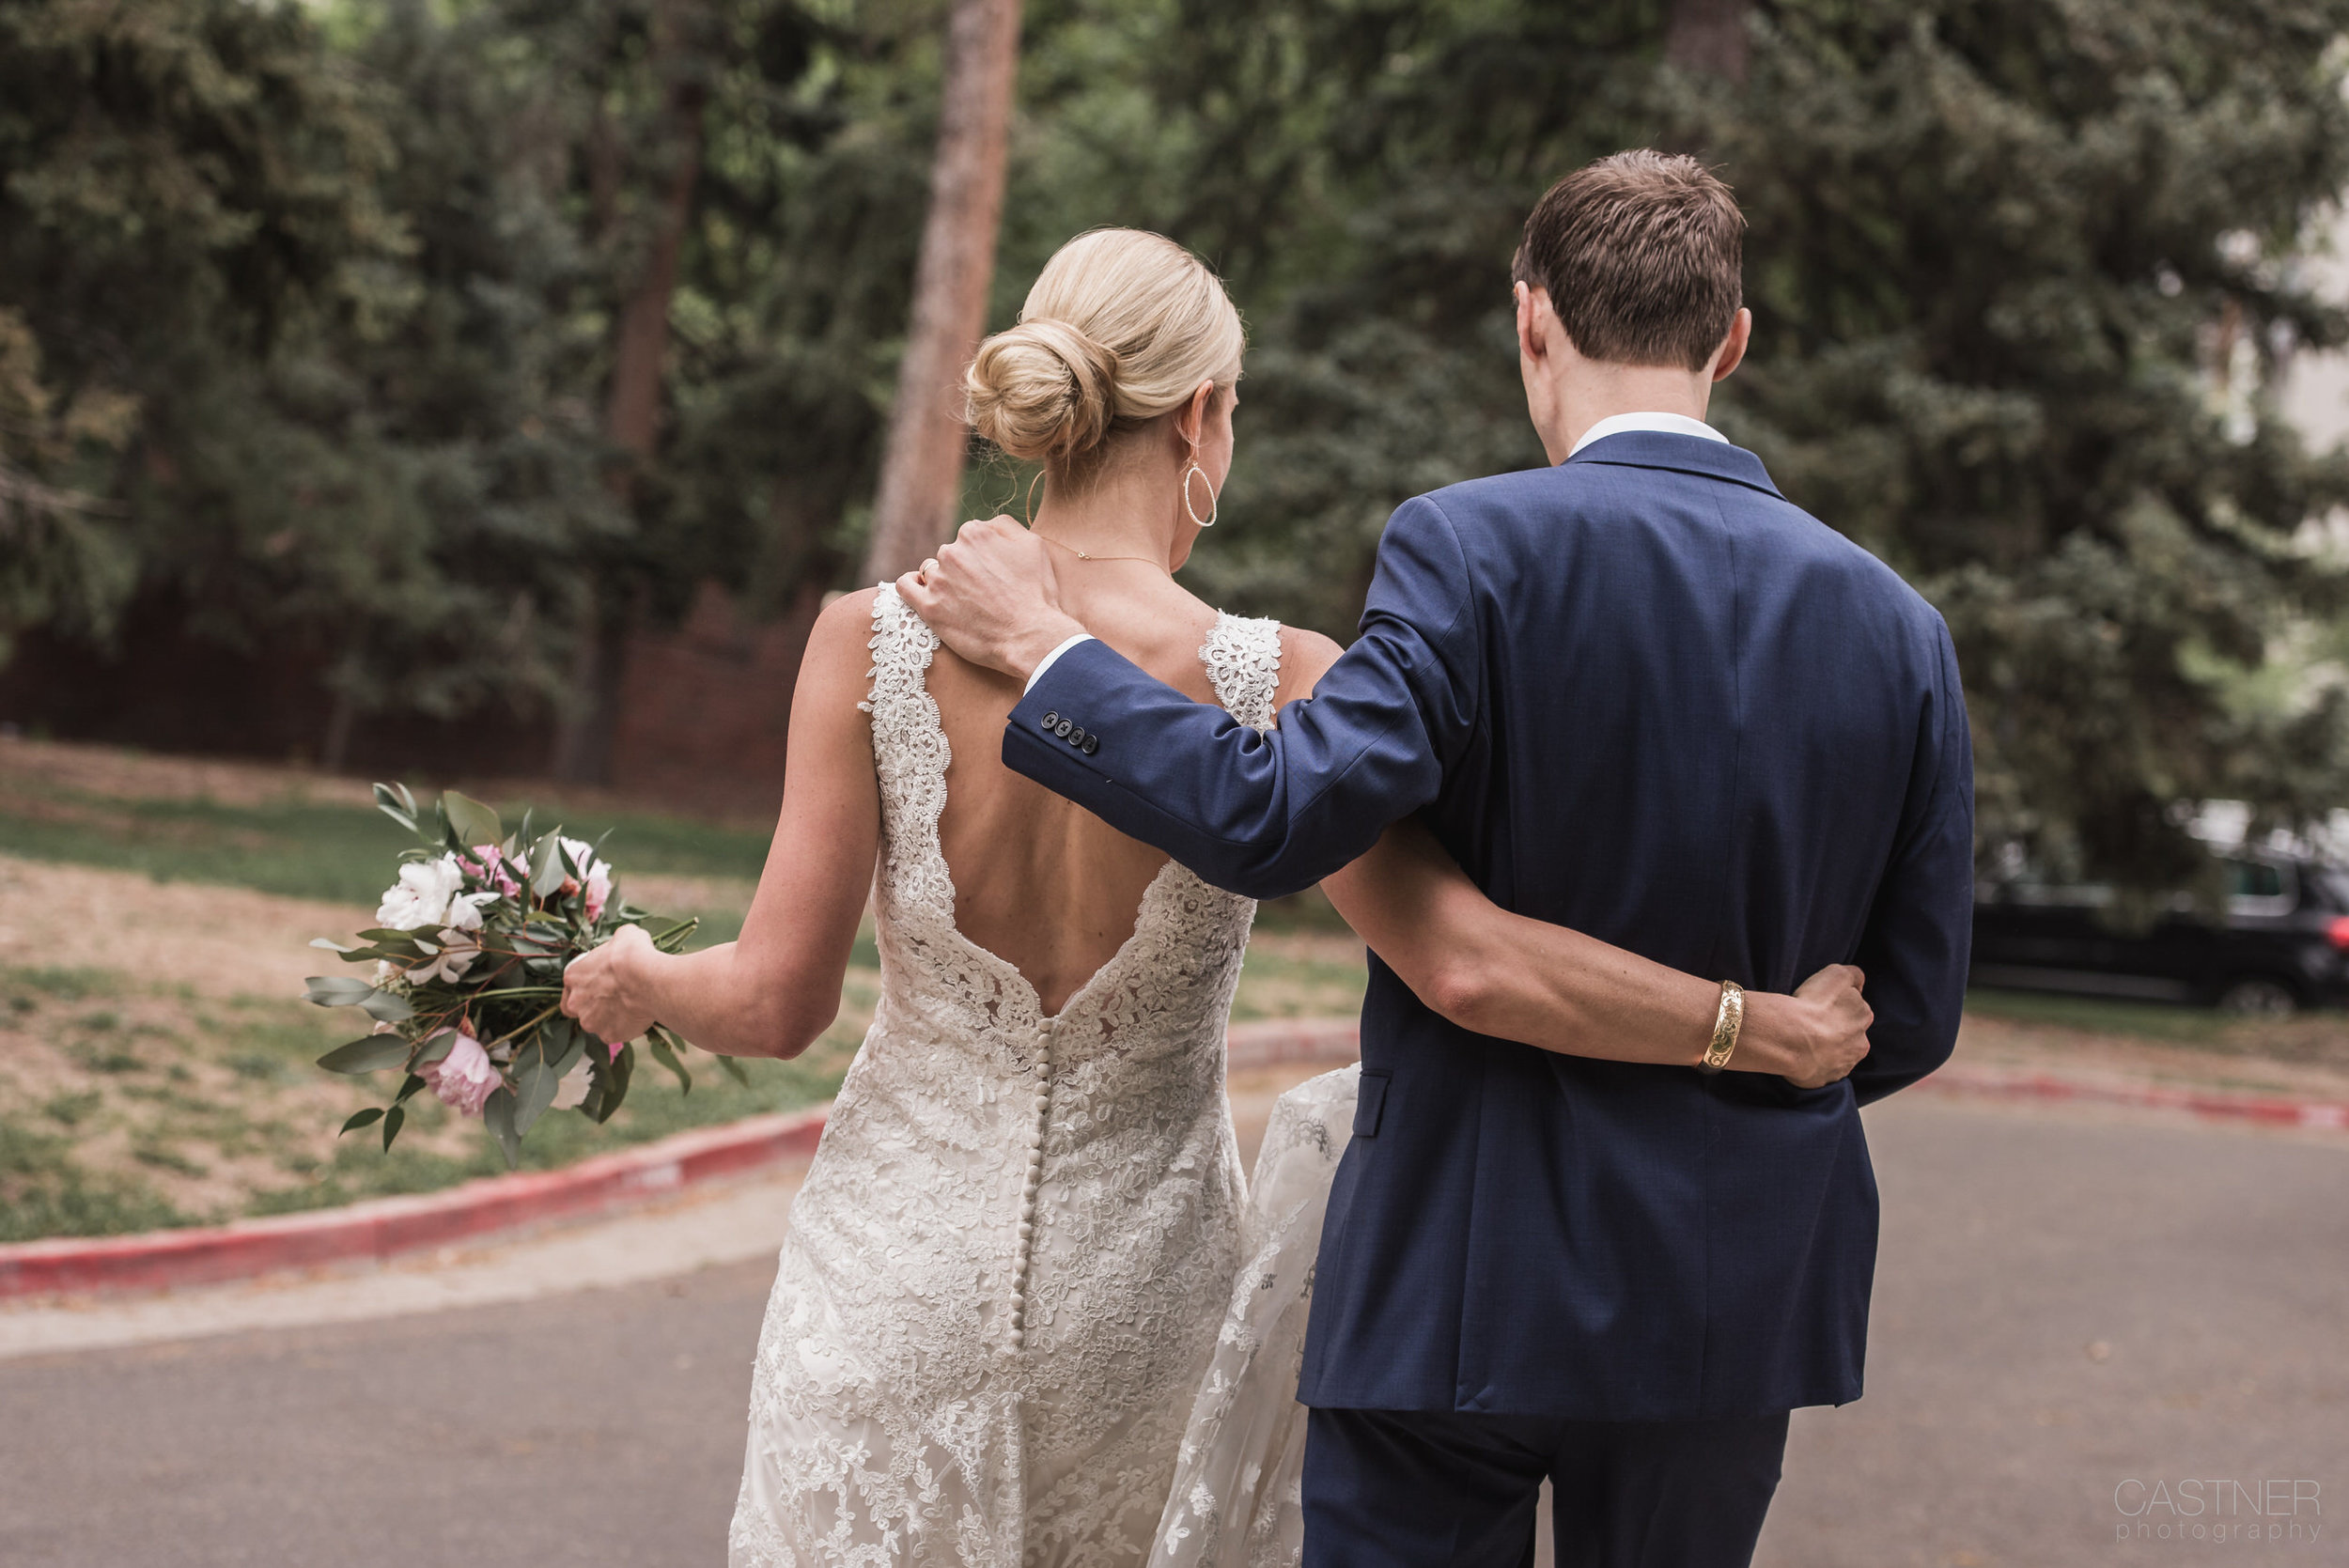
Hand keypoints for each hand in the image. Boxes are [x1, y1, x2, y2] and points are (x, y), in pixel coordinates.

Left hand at [562, 922, 659, 1044]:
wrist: (647, 979)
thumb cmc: (632, 955)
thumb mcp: (624, 936)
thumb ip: (617, 943)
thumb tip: (625, 942)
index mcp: (573, 977)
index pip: (570, 987)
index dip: (586, 986)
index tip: (601, 983)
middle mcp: (576, 1003)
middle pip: (580, 1009)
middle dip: (594, 1006)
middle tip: (615, 999)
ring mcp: (591, 1022)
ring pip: (598, 1023)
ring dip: (610, 1018)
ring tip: (630, 1008)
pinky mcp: (609, 1035)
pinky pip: (616, 1033)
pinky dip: (625, 1027)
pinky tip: (638, 1016)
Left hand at [895, 516, 1089, 680]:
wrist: (1029, 636)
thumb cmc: (1036, 593)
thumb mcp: (1033, 545)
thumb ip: (1005, 525)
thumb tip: (987, 525)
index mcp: (975, 533)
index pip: (969, 537)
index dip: (983, 556)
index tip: (994, 573)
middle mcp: (952, 551)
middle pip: (951, 554)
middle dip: (964, 569)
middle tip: (984, 592)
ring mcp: (938, 580)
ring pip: (932, 571)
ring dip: (945, 581)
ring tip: (964, 602)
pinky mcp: (929, 608)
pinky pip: (905, 587)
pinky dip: (911, 586)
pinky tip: (921, 591)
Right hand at [1749, 963, 1871, 1088]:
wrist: (1792, 1039)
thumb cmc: (1812, 1005)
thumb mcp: (1836, 974)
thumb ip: (1853, 975)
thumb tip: (1859, 982)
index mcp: (1864, 1017)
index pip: (1855, 1009)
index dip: (1837, 1006)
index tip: (1821, 1005)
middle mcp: (1860, 1043)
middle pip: (1849, 1034)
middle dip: (1836, 1030)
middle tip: (1812, 1023)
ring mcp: (1843, 1064)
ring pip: (1838, 1054)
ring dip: (1827, 1049)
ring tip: (1804, 1041)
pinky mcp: (1826, 1080)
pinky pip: (1822, 1071)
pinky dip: (1814, 1064)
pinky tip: (1800, 1055)